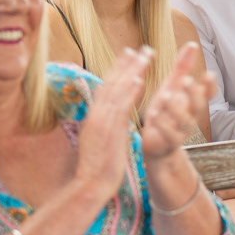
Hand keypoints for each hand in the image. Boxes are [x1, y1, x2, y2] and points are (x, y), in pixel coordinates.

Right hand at [74, 47, 148, 198]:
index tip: (127, 56)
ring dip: (132, 71)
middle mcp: (96, 115)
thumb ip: (102, 129)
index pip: (106, 88)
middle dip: (127, 64)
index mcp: (94, 118)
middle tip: (140, 49)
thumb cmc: (95, 170)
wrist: (88, 185)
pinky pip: (121, 108)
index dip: (117, 71)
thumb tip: (108, 124)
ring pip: (118, 91)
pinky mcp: (110, 131)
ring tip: (145, 56)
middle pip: (112, 83)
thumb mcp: (96, 144)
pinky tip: (140, 80)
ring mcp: (102, 122)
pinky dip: (129, 92)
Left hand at [141, 42, 215, 161]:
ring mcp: (182, 131)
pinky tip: (156, 114)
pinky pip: (170, 135)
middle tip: (186, 81)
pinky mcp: (169, 142)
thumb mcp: (172, 86)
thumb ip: (183, 68)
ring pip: (185, 121)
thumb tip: (192, 44)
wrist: (156, 142)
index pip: (207, 94)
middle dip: (193, 93)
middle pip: (198, 106)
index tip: (208, 74)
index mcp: (192, 102)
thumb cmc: (165, 111)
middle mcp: (191, 116)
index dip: (209, 86)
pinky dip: (163, 124)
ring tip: (167, 95)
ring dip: (176, 107)